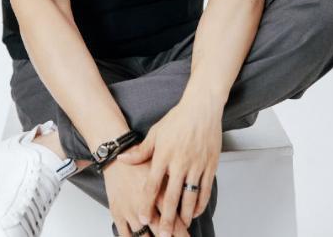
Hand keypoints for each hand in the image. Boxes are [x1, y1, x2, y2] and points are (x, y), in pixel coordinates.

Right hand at [103, 156, 189, 236]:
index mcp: (158, 193)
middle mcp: (144, 204)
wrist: (114, 156)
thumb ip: (174, 181)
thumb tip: (190, 189)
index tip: (187, 234)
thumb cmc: (140, 161)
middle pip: (161, 231)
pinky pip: (126, 236)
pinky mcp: (117, 213)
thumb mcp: (161, 167)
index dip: (181, 231)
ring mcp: (130, 211)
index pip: (174, 219)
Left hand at [116, 101, 222, 235]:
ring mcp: (196, 165)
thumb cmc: (178, 118)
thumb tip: (123, 159)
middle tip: (163, 234)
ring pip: (190, 198)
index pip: (152, 185)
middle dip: (167, 219)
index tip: (143, 218)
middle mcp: (180, 163)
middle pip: (171, 197)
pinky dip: (200, 204)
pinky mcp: (210, 165)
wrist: (201, 108)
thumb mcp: (155, 132)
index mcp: (164, 155)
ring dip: (184, 215)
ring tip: (180, 227)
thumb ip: (141, 151)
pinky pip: (205, 190)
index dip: (147, 204)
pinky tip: (194, 211)